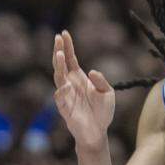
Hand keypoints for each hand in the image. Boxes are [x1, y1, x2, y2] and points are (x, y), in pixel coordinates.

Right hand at [52, 30, 114, 151]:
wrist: (98, 131)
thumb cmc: (102, 111)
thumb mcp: (108, 92)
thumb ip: (101, 81)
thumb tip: (92, 71)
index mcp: (79, 78)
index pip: (70, 59)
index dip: (67, 47)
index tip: (63, 33)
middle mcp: (70, 84)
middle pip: (61, 65)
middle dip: (58, 51)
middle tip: (57, 38)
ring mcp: (66, 96)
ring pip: (58, 78)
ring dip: (57, 66)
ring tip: (58, 54)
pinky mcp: (65, 108)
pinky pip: (60, 98)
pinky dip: (62, 91)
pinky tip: (66, 85)